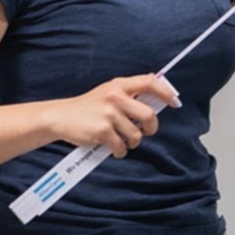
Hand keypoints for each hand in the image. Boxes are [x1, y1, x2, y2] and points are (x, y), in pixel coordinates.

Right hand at [43, 74, 181, 157]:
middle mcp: (115, 97)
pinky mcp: (102, 131)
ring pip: (135, 136)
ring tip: (121, 141)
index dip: (165, 92)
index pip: (150, 82)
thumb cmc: (87, 108)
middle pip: (148, 115)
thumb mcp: (107, 93)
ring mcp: (108, 114)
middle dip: (150, 128)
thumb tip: (155, 100)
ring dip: (132, 143)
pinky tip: (112, 147)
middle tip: (144, 132)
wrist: (60, 117)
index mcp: (118, 85)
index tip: (174, 102)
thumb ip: (128, 94)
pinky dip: (119, 151)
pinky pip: (121, 147)